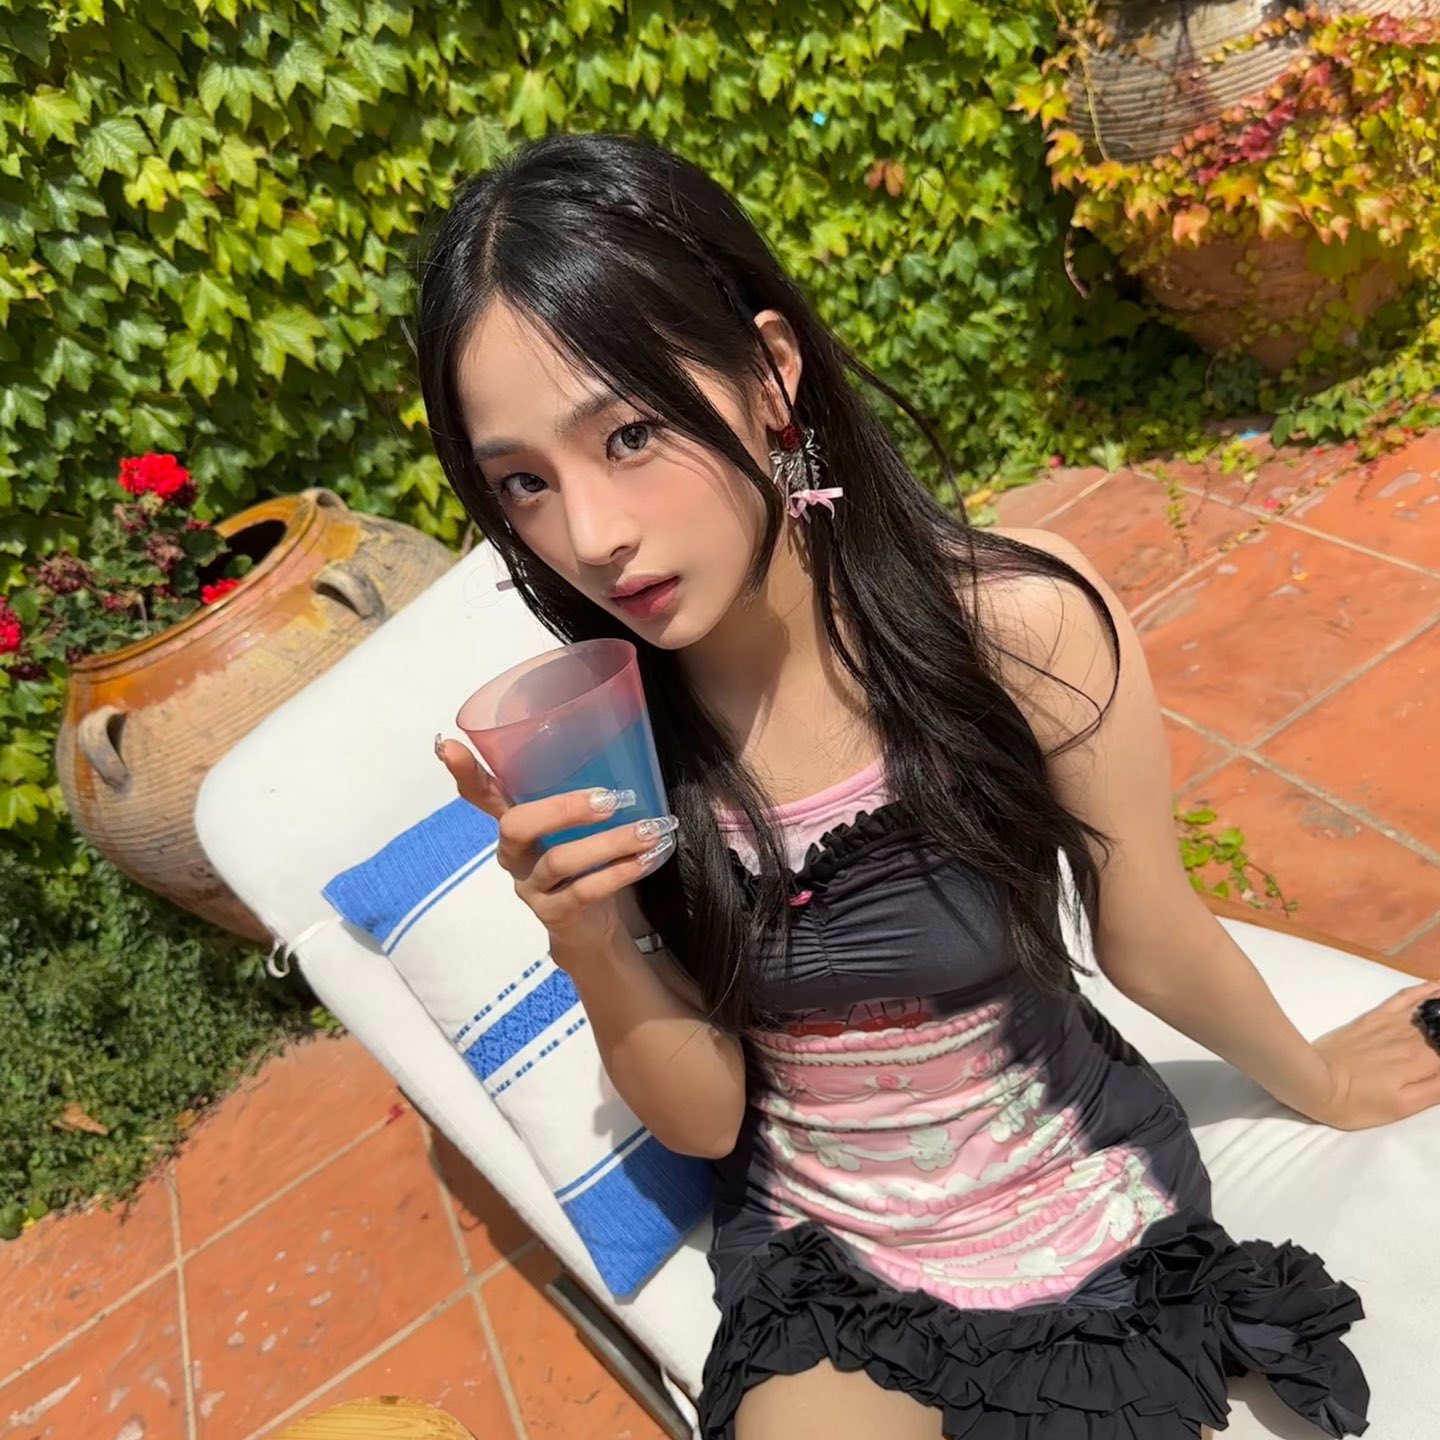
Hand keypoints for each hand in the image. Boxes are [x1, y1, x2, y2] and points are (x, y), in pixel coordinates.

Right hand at [435, 737, 677, 954]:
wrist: (593, 928)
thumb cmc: (586, 861)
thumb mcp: (578, 825)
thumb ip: (585, 794)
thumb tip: (629, 749)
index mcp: (515, 822)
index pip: (481, 794)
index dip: (465, 772)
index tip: (447, 745)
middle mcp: (513, 854)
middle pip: (516, 825)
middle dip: (562, 808)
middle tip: (610, 798)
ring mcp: (530, 886)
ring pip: (559, 860)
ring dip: (609, 842)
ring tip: (648, 830)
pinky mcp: (553, 914)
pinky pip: (584, 891)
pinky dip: (620, 872)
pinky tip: (646, 858)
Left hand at [1308, 980, 1439, 1129]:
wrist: (1315, 1081)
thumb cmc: (1358, 1102)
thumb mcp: (1403, 1107)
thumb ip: (1437, 1089)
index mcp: (1425, 1062)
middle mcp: (1415, 1038)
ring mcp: (1394, 1023)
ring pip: (1433, 1010)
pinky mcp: (1375, 1016)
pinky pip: (1405, 997)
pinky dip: (1424, 990)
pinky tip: (1437, 986)